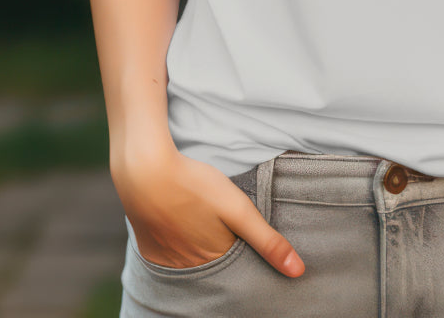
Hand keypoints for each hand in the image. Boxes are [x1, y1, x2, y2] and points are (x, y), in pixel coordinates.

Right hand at [111, 138, 305, 276]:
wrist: (145, 172)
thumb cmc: (195, 186)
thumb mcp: (238, 209)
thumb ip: (267, 241)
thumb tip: (298, 272)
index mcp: (215, 260)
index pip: (239, 266)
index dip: (247, 253)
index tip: (250, 242)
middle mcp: (189, 269)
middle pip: (216, 266)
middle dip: (225, 254)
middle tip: (225, 228)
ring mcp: (166, 261)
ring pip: (192, 262)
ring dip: (202, 250)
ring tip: (206, 225)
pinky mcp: (149, 249)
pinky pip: (170, 256)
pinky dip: (180, 247)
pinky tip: (183, 227)